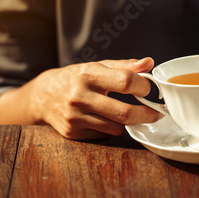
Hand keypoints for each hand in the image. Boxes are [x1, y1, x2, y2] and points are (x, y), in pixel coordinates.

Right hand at [0, 57, 161, 139]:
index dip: (144, 86)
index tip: (149, 89)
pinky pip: (104, 134)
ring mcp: (75, 117)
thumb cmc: (75, 79)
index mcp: (87, 74)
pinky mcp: (73, 133)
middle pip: (124, 112)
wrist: (43, 96)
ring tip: (123, 112)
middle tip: (156, 112)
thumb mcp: (96, 67)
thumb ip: (124, 66)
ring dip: (125, 122)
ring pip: (117, 127)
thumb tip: (149, 63)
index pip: (126, 81)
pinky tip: (102, 118)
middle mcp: (79, 96)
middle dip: (146, 114)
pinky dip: (109, 128)